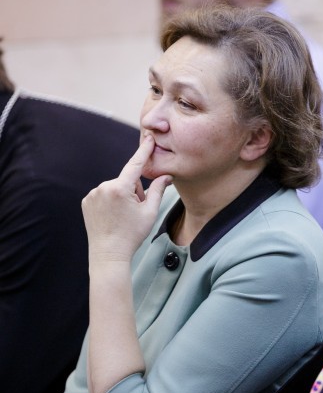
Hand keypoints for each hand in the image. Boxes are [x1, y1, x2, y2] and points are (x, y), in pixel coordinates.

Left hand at [82, 135, 171, 263]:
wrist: (109, 254)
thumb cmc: (131, 235)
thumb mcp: (150, 212)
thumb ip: (158, 190)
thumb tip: (166, 176)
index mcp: (120, 188)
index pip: (135, 164)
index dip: (143, 151)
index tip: (148, 138)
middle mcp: (104, 187)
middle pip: (126, 180)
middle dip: (133, 191)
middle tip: (135, 212)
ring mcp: (93, 194)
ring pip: (115, 188)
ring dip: (122, 196)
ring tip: (122, 217)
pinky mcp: (86, 201)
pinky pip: (103, 195)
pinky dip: (110, 202)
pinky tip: (112, 217)